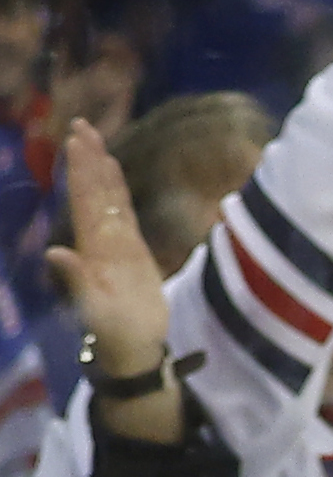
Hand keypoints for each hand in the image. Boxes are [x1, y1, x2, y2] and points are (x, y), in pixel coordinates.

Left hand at [44, 122, 177, 439]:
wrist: (133, 350)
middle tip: (81, 126)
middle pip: (93, 192)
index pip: (85, 201)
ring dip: (101, 170)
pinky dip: (118, 191)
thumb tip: (54, 253)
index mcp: (93, 248)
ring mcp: (116, 245)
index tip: (77, 141)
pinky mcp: (133, 252)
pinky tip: (115, 173)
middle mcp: (101, 241)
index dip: (82, 172)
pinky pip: (124, 213)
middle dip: (87, 160)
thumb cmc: (116, 335)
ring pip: (107, 199)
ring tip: (95, 139)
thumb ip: (76, 281)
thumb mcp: (96, 310)